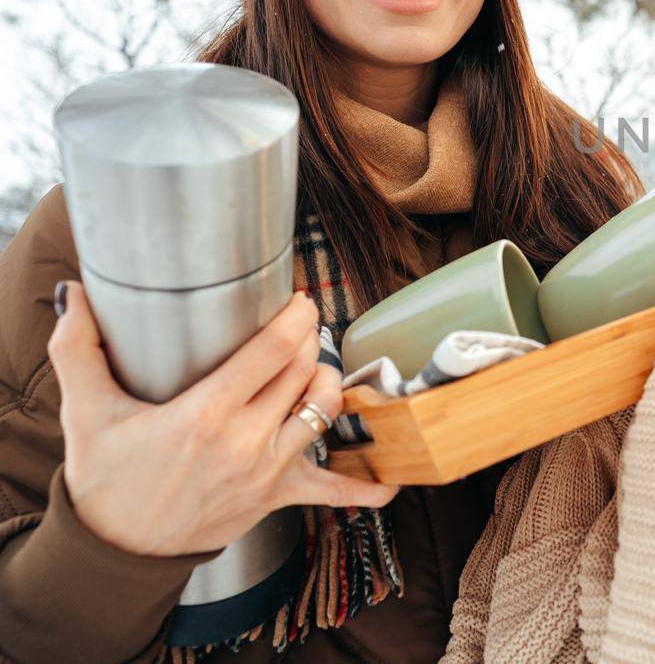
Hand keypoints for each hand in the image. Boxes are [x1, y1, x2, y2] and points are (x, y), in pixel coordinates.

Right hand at [49, 281, 398, 556]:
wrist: (117, 545)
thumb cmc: (106, 476)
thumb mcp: (86, 411)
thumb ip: (76, 350)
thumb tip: (73, 297)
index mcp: (205, 414)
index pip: (272, 351)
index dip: (295, 317)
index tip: (299, 299)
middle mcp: (245, 442)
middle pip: (303, 373)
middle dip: (309, 340)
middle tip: (300, 325)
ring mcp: (267, 472)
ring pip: (324, 411)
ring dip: (327, 382)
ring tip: (312, 367)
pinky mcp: (279, 497)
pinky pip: (335, 493)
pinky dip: (367, 487)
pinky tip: (392, 478)